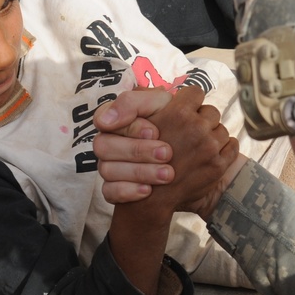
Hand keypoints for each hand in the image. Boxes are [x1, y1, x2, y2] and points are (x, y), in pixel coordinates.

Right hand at [93, 89, 174, 203]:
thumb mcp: (161, 104)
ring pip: (107, 171)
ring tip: (167, 174)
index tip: (154, 132)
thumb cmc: (172, 120)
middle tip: (167, 153)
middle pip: (103, 146)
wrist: (191, 150)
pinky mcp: (113, 188)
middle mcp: (107, 142)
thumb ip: (134, 102)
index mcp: (115, 119)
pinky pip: (109, 192)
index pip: (104, 119)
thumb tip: (104, 122)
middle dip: (136, 150)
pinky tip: (149, 190)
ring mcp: (108, 166)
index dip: (130, 127)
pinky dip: (128, 191)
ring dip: (138, 172)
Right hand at [134, 86, 238, 215]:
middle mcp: (196, 127)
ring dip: (213, 136)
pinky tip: (210, 155)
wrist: (151, 197)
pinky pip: (232, 146)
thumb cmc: (143, 157)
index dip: (191, 102)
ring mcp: (210, 147)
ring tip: (198, 148)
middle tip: (190, 134)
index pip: (196, 93)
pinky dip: (225, 149)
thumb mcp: (140, 123)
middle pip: (211, 111)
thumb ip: (152, 102)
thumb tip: (168, 91)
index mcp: (178, 113)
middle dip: (202, 120)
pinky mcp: (219, 165)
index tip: (186, 111)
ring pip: (222, 129)